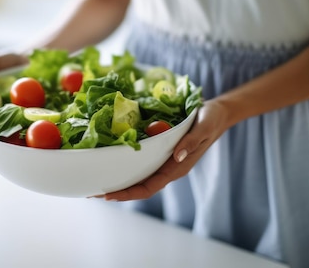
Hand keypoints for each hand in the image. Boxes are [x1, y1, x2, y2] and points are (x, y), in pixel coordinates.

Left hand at [103, 99, 230, 200]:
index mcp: (177, 167)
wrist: (216, 114)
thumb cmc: (210, 120)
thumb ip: (191, 141)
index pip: (149, 187)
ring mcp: (164, 161)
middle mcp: (168, 168)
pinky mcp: (161, 151)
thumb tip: (177, 156)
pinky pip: (142, 163)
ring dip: (119, 182)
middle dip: (117, 192)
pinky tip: (112, 162)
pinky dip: (125, 166)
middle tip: (92, 192)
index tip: (109, 195)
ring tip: (96, 183)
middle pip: (139, 186)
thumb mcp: (203, 127)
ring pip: (139, 177)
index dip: (129, 193)